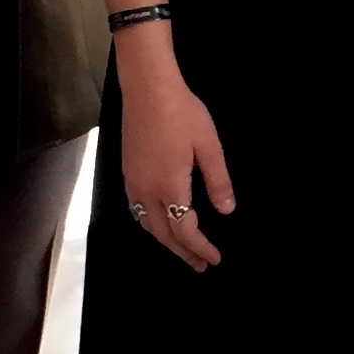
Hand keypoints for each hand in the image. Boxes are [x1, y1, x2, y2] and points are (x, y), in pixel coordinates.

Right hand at [119, 71, 236, 271]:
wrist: (147, 88)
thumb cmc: (182, 113)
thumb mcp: (208, 146)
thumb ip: (218, 181)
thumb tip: (226, 210)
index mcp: (169, 188)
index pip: (184, 231)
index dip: (200, 248)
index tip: (214, 259)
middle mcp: (146, 192)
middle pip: (163, 234)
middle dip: (183, 252)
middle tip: (200, 264)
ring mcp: (132, 183)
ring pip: (147, 225)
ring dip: (165, 241)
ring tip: (182, 249)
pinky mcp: (127, 173)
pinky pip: (137, 211)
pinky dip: (150, 225)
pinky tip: (159, 221)